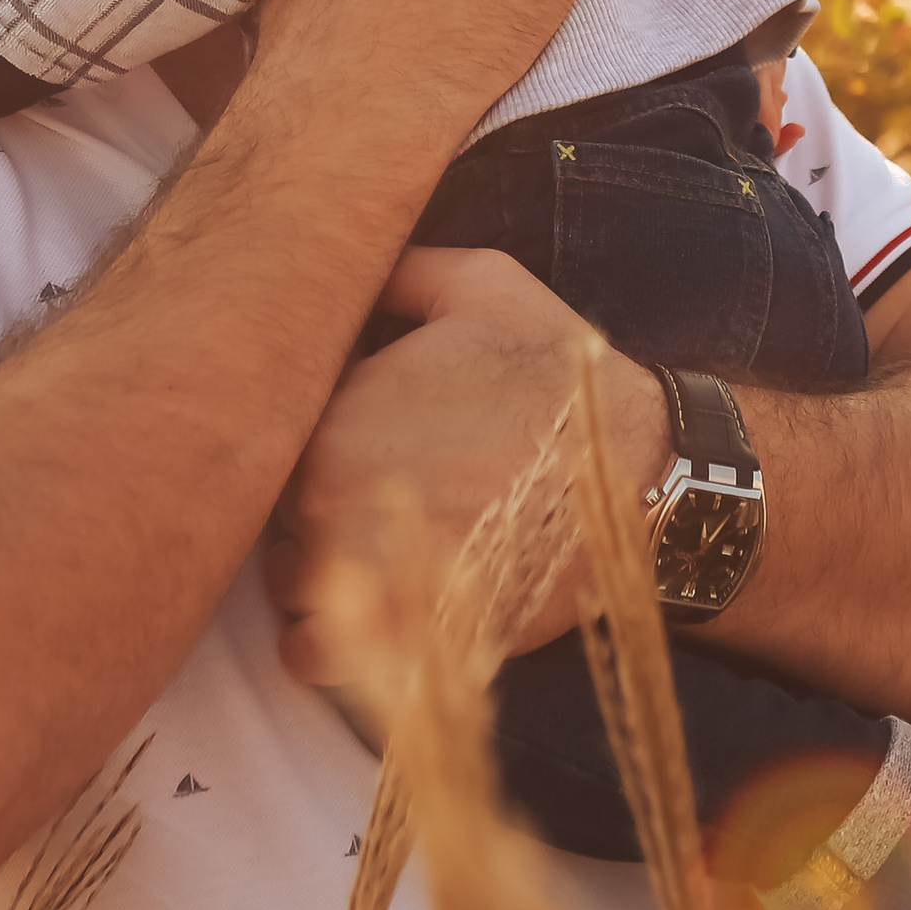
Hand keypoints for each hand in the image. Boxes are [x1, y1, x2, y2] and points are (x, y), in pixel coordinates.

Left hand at [262, 243, 668, 683]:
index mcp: (331, 412)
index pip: (270, 427)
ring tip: (378, 547)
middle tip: (381, 488)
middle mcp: (325, 497)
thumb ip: (397, 270)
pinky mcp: (391, 639)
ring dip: (314, 569)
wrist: (640, 483)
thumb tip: (341, 254)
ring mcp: (357, 576)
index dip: (309, 428)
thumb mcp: (482, 285)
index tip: (362, 431)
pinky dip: (323, 642)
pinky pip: (309, 655)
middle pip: (273, 508)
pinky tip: (364, 612)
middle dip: (311, 499)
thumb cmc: (558, 383)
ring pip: (285, 580)